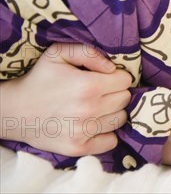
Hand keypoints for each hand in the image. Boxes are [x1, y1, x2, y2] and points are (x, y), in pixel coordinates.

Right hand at [0, 42, 131, 156]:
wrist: (14, 111)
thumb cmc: (39, 79)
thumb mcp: (58, 54)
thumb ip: (88, 53)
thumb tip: (112, 67)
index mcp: (88, 86)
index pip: (125, 81)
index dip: (117, 77)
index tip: (105, 78)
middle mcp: (89, 110)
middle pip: (125, 99)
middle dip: (116, 93)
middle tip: (100, 92)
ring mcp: (84, 131)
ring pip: (121, 119)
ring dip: (112, 112)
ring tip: (96, 108)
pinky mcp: (79, 148)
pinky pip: (111, 141)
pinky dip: (107, 133)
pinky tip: (94, 124)